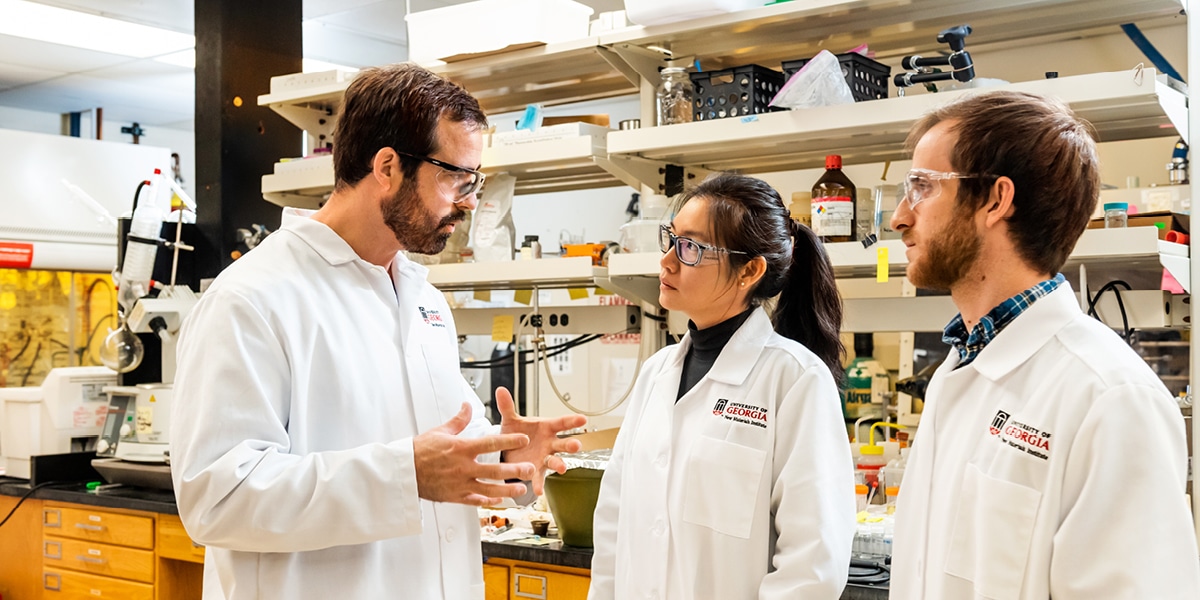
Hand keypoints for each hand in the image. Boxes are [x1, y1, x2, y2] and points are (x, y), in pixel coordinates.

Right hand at [413, 402, 536, 506]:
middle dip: (515, 470)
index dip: (509, 440)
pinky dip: (488, 501)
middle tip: (530, 469)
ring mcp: (460, 484)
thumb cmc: (419, 451)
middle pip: (494, 470)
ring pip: (489, 489)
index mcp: (461, 448)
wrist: (403, 472)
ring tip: (521, 489)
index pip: (490, 443)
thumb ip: (459, 420)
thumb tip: (468, 406)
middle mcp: (463, 467)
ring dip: (507, 490)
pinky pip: (475, 500)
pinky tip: (499, 500)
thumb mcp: (440, 431)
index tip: (523, 439)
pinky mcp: (455, 496)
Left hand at [496, 387, 586, 494]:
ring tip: (562, 469)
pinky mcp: (536, 470)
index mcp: (546, 428)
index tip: (583, 418)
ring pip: (555, 461)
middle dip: (570, 444)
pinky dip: (539, 484)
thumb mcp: (510, 420)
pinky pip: (539, 477)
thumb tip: (500, 390)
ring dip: (559, 464)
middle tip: (577, 445)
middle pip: (563, 443)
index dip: (572, 421)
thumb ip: (507, 406)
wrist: (507, 451)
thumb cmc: (515, 433)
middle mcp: (549, 443)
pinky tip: (538, 491)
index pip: (562, 423)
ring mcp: (544, 458)